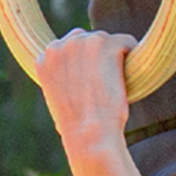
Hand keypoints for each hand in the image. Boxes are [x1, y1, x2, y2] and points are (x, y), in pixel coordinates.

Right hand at [36, 27, 136, 159]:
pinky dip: (132, 55)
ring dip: (115, 58)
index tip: (92, 81)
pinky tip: (132, 74)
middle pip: (88, 40)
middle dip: (99, 57)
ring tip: (116, 84)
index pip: (68, 48)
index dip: (84, 64)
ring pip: (108, 41)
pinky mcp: (104, 44)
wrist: (90, 135)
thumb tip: (79, 78)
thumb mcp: (58, 101)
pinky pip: (126, 41)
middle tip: (106, 83)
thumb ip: (63, 80)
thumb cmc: (77, 128)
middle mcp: (58, 46)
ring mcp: (81, 43)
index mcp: (43, 59)